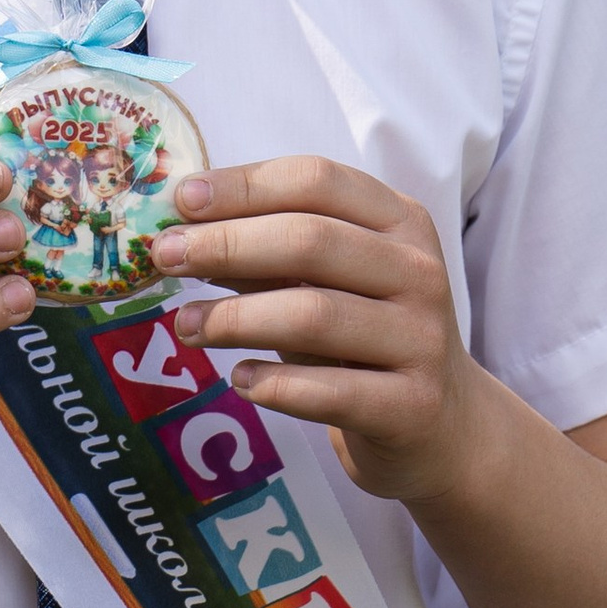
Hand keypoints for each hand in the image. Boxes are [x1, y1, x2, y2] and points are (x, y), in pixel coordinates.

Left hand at [150, 154, 475, 512]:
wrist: (442, 426)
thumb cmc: (364, 338)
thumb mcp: (325, 282)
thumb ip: (266, 254)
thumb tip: (181, 230)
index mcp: (400, 222)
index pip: (317, 180)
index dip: (244, 185)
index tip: (181, 199)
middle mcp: (419, 272)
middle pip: (310, 240)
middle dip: (225, 244)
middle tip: (164, 257)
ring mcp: (421, 340)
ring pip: (314, 315)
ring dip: (234, 318)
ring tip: (184, 325)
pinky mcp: (412, 407)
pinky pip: (330, 392)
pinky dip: (273, 384)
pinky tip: (239, 380)